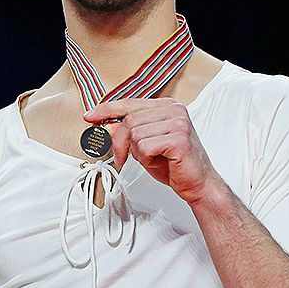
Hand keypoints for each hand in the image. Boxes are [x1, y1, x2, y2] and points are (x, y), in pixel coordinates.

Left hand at [85, 98, 221, 204]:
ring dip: (138, 152)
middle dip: (120, 142)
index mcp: (166, 106)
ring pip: (135, 134)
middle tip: (122, 158)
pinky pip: (145, 146)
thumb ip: (128, 134)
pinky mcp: (179, 138)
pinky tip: (161, 161)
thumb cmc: (174, 165)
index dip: (107, 110)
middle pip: (129, 119)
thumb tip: (107, 127)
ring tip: (154, 158)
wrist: (198, 183)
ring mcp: (178, 122)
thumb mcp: (144, 146)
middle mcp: (174, 110)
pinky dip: (146, 158)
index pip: (130, 104)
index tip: (89, 117)